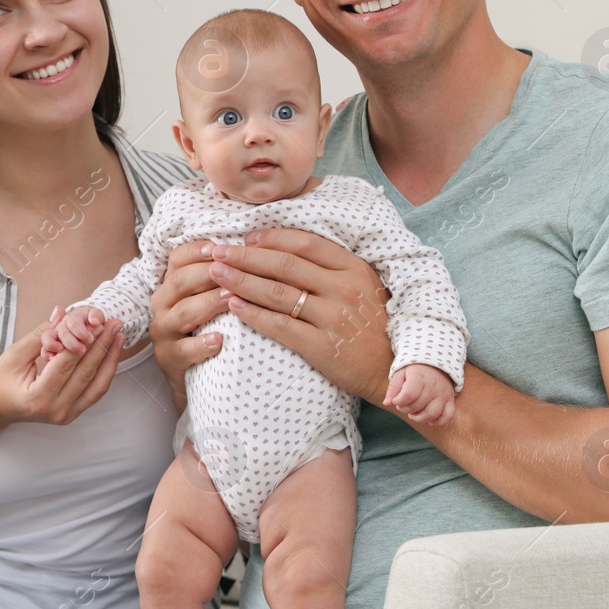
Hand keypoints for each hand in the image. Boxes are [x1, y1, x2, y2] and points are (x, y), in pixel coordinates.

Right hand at [0, 308, 124, 426]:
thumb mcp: (14, 355)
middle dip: (102, 346)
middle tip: (113, 323)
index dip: (84, 340)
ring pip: (97, 385)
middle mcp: (56, 410)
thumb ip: (41, 334)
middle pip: (86, 374)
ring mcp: (66, 415)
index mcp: (38, 397)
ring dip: (110, 359)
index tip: (96, 321)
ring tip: (118, 336)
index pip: (67, 364)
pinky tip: (110, 353)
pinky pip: (94, 392)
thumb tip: (61, 313)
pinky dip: (104, 372)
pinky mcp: (72, 413)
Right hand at [148, 240, 228, 411]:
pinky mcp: (169, 358)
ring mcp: (164, 331)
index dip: (197, 251)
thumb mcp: (209, 298)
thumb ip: (221, 276)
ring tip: (232, 299)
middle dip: (207, 274)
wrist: (193, 372)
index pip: (178, 258)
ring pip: (182, 312)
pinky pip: (183, 350)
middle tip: (235, 271)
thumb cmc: (207, 326)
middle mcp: (163, 303)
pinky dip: (201, 345)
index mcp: (172, 284)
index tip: (219, 247)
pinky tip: (219, 340)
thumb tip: (251, 250)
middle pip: (179, 281)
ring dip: (208, 303)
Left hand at [205, 228, 393, 402]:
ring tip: (216, 274)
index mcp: (353, 268)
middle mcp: (343, 289)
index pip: (304, 243)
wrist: (393, 371)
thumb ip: (332, 268)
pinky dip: (253, 314)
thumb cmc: (373, 326)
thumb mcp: (364, 286)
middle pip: (284, 265)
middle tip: (216, 250)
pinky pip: (280, 326)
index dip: (271, 238)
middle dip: (244, 256)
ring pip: (276, 292)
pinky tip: (232, 306)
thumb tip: (288, 250)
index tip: (245, 237)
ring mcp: (333, 318)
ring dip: (241, 281)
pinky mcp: (322, 347)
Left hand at [384, 364, 455, 425]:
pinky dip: (439, 422)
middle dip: (406, 409)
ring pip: (433, 413)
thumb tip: (387, 403)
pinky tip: (429, 421)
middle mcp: (433, 387)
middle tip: (402, 406)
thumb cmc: (414, 370)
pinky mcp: (450, 400)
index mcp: (419, 378)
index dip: (399, 401)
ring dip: (420, 418)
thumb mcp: (400, 374)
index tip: (396, 400)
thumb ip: (393, 388)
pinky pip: (448, 415)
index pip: (409, 394)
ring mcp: (443, 394)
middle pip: (419, 405)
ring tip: (412, 414)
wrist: (435, 364)